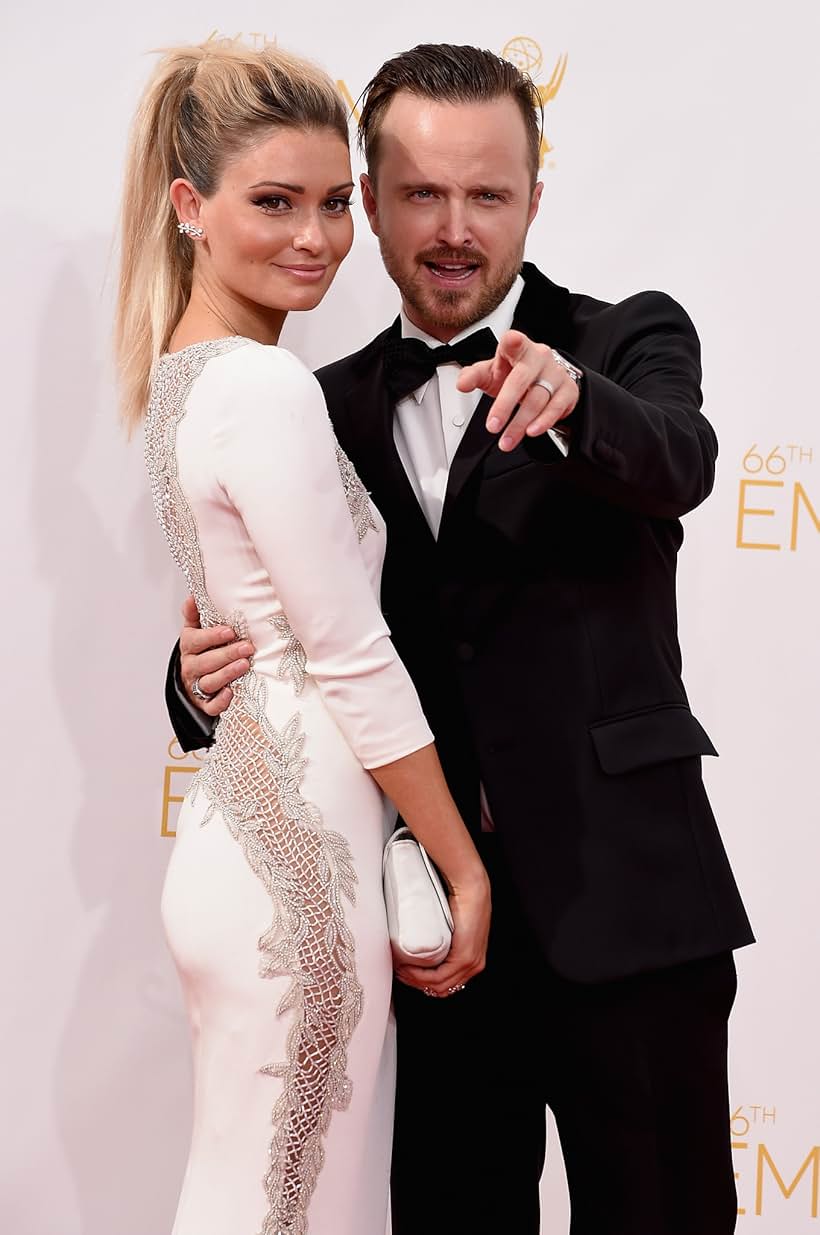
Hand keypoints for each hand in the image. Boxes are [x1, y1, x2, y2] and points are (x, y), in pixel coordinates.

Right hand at [179, 595, 254, 716]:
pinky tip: (231, 693)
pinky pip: (210, 706)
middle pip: (205, 662)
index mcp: (189, 647)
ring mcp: (196, 687)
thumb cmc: (201, 651)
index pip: (195, 641)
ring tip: (244, 665)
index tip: (229, 631)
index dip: (211, 636)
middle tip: (247, 647)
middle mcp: (190, 667)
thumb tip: (194, 595)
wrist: (193, 679)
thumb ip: (194, 614)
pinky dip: (220, 701)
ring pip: (209, 682)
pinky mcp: (204, 704)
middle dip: (227, 654)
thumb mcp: (195, 630)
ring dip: (227, 674)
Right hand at [395, 870, 490, 998]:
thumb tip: (419, 939)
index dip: (423, 982)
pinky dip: (420, 977)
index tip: (406, 972)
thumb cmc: (459, 899)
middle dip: (416, 983)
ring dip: (415, 980)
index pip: (446, 983)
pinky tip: (408, 970)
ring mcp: (471, 964)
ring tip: (400, 969)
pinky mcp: (464, 958)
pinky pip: (439, 978)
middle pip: (441, 988)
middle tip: (399, 971)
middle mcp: (474, 965)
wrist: (469, 887)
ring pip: (438, 985)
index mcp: (473, 960)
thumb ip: (441, 936)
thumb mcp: (450, 925)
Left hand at [457, 328, 579, 451]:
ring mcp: (555, 373)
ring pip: (537, 399)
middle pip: (521, 380)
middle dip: (505, 406)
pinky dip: (543, 422)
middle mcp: (539, 357)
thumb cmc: (514, 373)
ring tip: (507, 439)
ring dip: (519, 424)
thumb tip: (462, 384)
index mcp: (518, 348)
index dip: (513, 341)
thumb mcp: (491, 372)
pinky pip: (555, 408)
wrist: (542, 379)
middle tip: (492, 426)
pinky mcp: (568, 390)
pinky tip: (531, 431)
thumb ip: (473, 376)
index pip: (514, 341)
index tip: (511, 341)